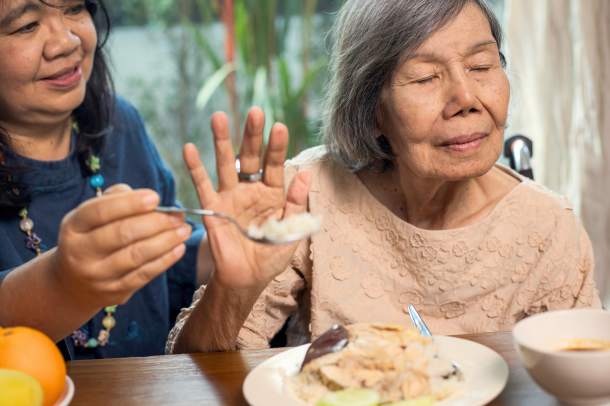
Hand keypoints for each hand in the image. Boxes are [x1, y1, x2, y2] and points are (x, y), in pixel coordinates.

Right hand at [51, 184, 190, 307]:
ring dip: (166, 240)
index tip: (156, 197)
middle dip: (156, 222)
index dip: (130, 203)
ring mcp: (97, 275)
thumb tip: (148, 199)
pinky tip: (179, 248)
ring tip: (184, 229)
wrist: (72, 284)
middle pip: (122, 234)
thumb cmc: (91, 237)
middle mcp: (80, 252)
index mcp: (73, 226)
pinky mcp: (114, 291)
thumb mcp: (90, 216)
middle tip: (178, 215)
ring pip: (137, 255)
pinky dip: (165, 260)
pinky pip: (144, 274)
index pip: (100, 211)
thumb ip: (115, 199)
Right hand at [184, 107, 310, 289]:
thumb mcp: (291, 230)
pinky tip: (189, 148)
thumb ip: (296, 203)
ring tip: (219, 117)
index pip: (275, 165)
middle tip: (254, 111)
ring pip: (226, 164)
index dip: (277, 147)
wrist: (247, 279)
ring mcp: (230, 197)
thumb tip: (305, 174)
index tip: (279, 126)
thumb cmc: (270, 255)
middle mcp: (250, 190)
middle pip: (251, 156)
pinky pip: (202, 186)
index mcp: (272, 193)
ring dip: (222, 141)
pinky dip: (195, 168)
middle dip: (252, 135)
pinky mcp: (212, 209)